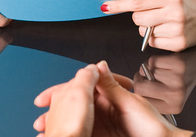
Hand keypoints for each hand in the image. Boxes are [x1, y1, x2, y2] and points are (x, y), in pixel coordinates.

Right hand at [34, 61, 189, 136]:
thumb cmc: (155, 127)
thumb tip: (98, 65)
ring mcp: (101, 126)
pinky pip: (81, 135)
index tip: (46, 97)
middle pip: (73, 109)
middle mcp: (104, 110)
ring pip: (74, 124)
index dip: (63, 92)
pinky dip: (70, 135)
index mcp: (110, 96)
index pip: (81, 90)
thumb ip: (112, 86)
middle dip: (55, 113)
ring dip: (59, 126)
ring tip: (45, 132)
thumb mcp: (130, 102)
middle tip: (41, 119)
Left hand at [101, 0, 195, 51]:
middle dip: (139, 18)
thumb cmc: (181, 4)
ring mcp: (177, 30)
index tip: (106, 6)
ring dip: (148, 30)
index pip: (138, 2)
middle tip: (150, 15)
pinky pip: (153, 44)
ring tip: (162, 24)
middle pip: (139, 19)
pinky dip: (155, 39)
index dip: (120, 5)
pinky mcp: (178, 44)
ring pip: (144, 33)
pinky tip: (167, 33)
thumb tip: (121, 1)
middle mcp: (174, 13)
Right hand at [134, 38, 195, 113]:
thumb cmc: (183, 78)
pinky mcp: (177, 64)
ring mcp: (177, 80)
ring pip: (146, 72)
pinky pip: (152, 61)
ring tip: (161, 68)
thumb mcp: (171, 95)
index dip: (139, 90)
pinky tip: (165, 61)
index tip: (142, 84)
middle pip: (140, 87)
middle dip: (138, 77)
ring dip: (149, 67)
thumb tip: (132, 92)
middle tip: (144, 73)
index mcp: (173, 107)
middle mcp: (175, 96)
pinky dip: (154, 59)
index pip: (143, 101)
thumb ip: (154, 97)